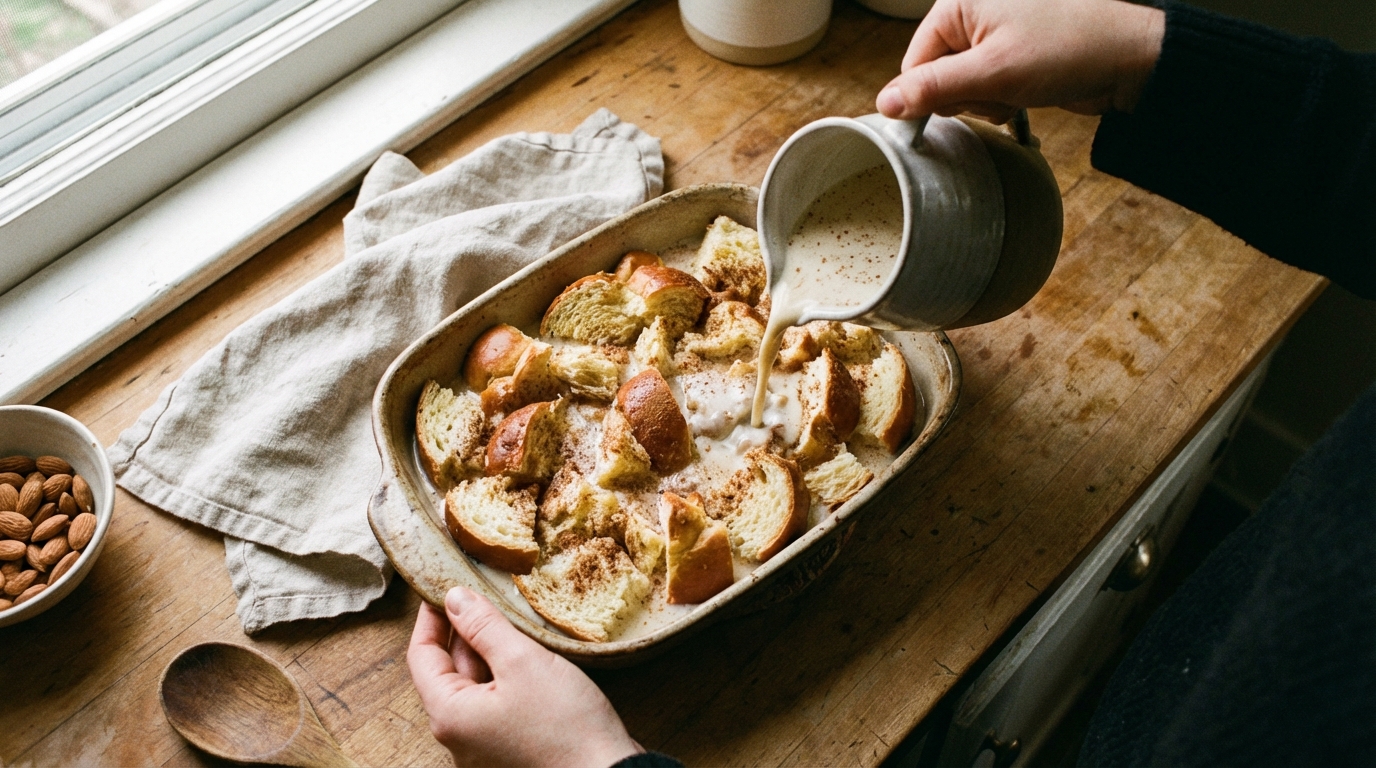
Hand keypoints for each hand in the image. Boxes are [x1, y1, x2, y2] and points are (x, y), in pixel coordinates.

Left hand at [407, 587, 641, 767]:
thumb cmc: (565, 725)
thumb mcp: (522, 661)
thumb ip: (483, 626)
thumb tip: (454, 598)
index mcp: (449, 715)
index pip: (421, 655)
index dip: (431, 617)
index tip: (444, 587)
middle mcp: (458, 735)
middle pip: (447, 670)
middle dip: (463, 630)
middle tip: (481, 592)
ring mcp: (483, 744)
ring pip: (474, 684)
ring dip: (486, 650)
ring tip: (507, 617)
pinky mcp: (508, 746)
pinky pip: (494, 701)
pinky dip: (503, 673)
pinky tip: (524, 652)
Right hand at [876, 0, 1164, 122]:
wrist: (1127, 59)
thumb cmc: (1067, 50)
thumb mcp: (991, 74)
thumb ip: (933, 89)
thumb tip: (885, 103)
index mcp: (959, 2)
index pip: (915, 63)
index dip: (927, 95)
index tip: (951, 111)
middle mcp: (973, 11)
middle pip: (936, 75)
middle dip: (963, 96)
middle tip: (997, 92)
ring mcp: (994, 32)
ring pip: (960, 86)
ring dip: (983, 101)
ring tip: (1015, 91)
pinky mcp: (1011, 52)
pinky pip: (984, 87)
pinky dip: (998, 99)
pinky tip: (1023, 94)